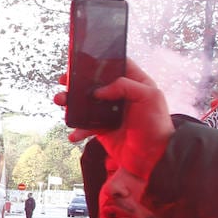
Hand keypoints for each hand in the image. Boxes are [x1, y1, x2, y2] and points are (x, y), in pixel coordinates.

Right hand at [54, 58, 172, 179]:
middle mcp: (120, 95)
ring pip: (85, 103)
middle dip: (77, 81)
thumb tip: (99, 90)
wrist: (152, 156)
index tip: (84, 61)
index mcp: (134, 83)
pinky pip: (84, 125)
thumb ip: (125, 86)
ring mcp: (109, 112)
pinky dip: (76, 129)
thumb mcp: (149, 97)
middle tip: (64, 81)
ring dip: (71, 103)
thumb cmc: (157, 125)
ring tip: (61, 102)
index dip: (100, 60)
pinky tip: (74, 133)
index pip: (117, 64)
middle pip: (95, 82)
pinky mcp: (101, 128)